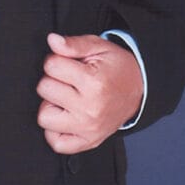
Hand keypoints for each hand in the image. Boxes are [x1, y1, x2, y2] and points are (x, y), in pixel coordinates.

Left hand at [36, 33, 142, 153]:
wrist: (141, 90)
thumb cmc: (117, 68)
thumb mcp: (99, 47)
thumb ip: (73, 44)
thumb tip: (52, 40)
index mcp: (93, 82)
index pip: (51, 66)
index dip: (56, 60)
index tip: (67, 63)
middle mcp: (90, 108)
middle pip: (44, 89)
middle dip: (53, 80)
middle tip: (68, 80)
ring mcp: (88, 128)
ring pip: (44, 117)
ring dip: (51, 105)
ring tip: (66, 97)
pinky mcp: (88, 141)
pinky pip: (57, 143)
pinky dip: (54, 131)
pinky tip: (64, 116)